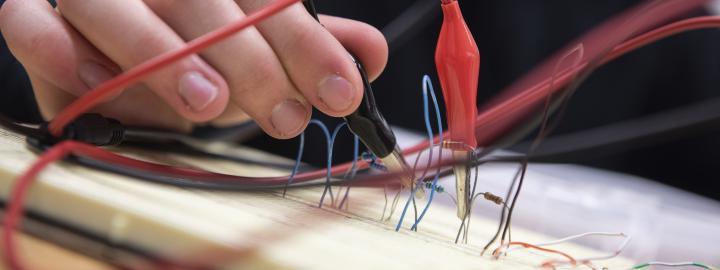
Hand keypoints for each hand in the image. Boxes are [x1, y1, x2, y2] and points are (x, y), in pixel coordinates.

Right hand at [0, 0, 387, 137]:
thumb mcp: (250, 49)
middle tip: (286, 111)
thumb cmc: (186, 48)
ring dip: (163, 54)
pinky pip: (28, 24)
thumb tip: (366, 56)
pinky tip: (101, 85)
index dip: (306, 43)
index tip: (342, 90)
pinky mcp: (30, 12)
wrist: (102, 47)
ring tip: (210, 103)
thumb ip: (303, 45)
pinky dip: (61, 51)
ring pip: (113, 3)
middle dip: (251, 60)